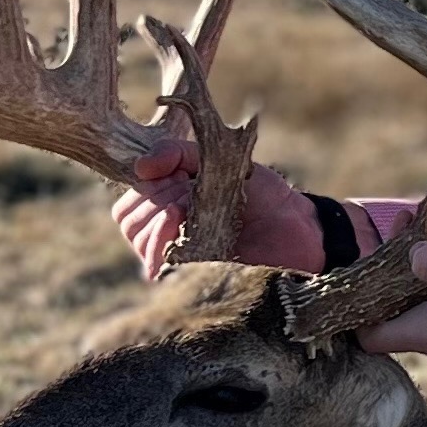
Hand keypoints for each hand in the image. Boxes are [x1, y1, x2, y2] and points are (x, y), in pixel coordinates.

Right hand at [111, 140, 324, 278]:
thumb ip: (179, 154)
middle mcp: (171, 228)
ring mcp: (181, 251)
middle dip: (149, 203)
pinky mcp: (195, 272)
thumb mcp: (219, 158)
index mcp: (172, 200)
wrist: (297, 226)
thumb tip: (139, 167)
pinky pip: (158, 265)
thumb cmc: (262, 192)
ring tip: (183, 213)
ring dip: (155, 224)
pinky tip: (179, 229)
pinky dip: (160, 247)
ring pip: (139, 242)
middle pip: (129, 221)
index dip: (145, 187)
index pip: (130, 199)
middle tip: (182, 197)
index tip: (176, 178)